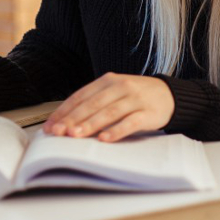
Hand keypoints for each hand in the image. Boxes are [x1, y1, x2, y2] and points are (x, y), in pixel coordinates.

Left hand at [42, 73, 174, 141]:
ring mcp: (135, 98)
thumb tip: (65, 122)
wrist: (169, 95)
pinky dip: (116, 130)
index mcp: (108, 80)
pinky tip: (104, 139)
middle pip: (93, 104)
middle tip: (58, 132)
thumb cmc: (135, 97)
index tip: (50, 126)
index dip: (64, 111)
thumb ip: (94, 103)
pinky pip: (130, 122)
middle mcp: (121, 86)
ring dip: (90, 124)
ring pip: (109, 112)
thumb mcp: (114, 92)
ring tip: (75, 135)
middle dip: (73, 119)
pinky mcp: (148, 112)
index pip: (81, 96)